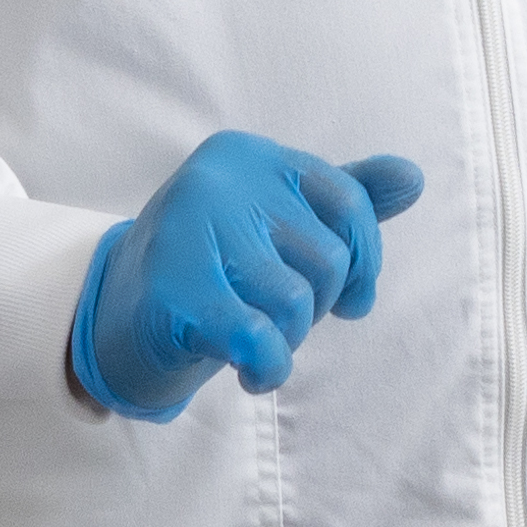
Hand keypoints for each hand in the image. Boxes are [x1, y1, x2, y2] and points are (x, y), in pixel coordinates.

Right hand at [70, 132, 425, 421]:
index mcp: (248, 155)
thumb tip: (413, 177)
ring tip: (256, 340)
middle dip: (319, 304)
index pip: (348, 201)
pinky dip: (270, 367)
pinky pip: (261, 338)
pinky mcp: (175, 294)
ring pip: (297, 302)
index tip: (352, 296)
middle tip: (277, 317)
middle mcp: (217, 180)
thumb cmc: (213, 266)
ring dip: (288, 340)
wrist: (114, 319)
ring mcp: (190, 232)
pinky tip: (254, 372)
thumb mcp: (278, 221)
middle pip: (328, 256)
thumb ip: (346, 198)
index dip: (365, 258)